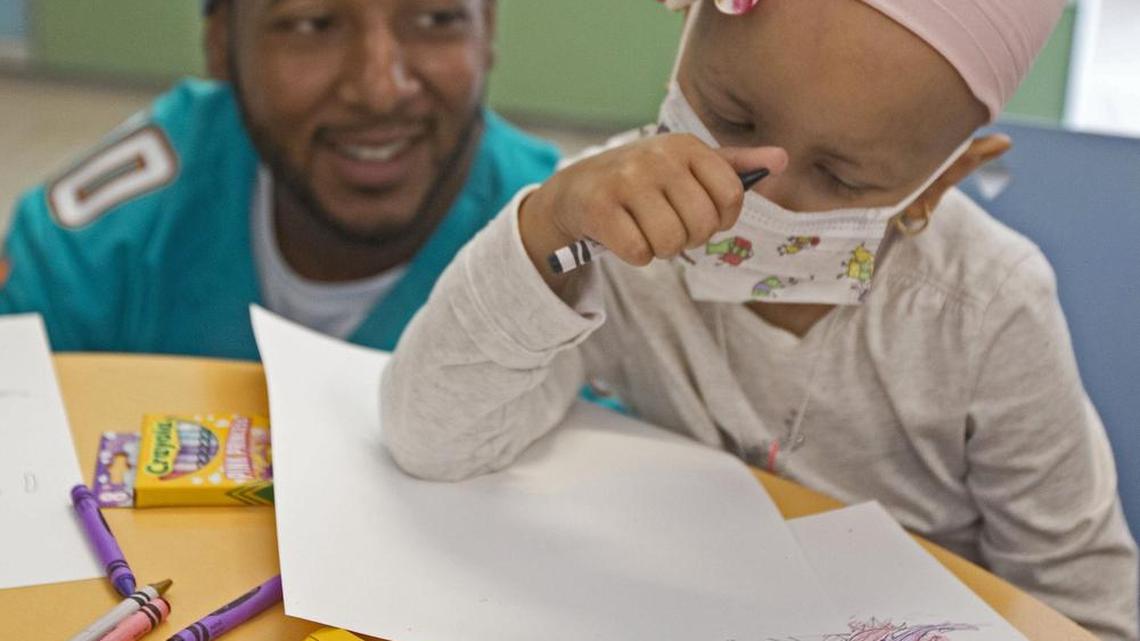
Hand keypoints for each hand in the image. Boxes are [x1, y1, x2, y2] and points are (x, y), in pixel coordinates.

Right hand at [519, 133, 787, 284]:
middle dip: (689, 238)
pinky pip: (639, 253)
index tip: (702, 217)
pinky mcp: (598, 208)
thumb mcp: (686, 165)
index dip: (721, 220)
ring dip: (661, 250)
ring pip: (671, 242)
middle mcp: (657, 157)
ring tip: (646, 232)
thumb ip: (734, 165)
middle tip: (670, 229)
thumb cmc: (642, 182)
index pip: (731, 195)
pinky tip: (624, 237)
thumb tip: (782, 159)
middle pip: (702, 224)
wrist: (575, 190)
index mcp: (686, 145)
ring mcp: (625, 180)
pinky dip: (635, 256)